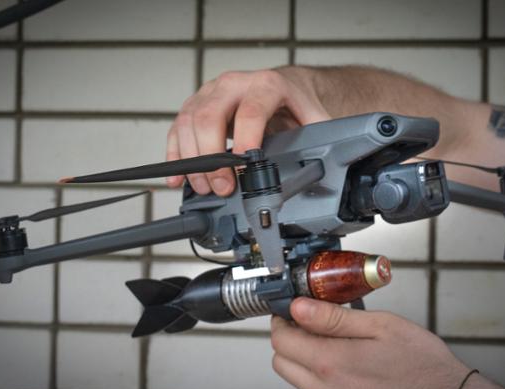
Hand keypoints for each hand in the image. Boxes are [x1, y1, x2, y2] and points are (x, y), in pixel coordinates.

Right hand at [166, 68, 329, 195]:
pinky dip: (175, 155)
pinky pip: (178, 128)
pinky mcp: (196, 105)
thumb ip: (319, 138)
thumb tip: (329, 164)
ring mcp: (211, 93)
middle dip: (212, 157)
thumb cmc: (296, 102)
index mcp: (265, 85)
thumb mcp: (314, 117)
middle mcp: (233, 84)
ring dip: (192, 160)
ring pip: (188, 122)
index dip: (245, 140)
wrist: (286, 85)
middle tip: (223, 186)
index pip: (249, 111)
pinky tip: (178, 177)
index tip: (244, 167)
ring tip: (205, 188)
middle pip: (209, 116)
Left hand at [271, 297, 468, 388]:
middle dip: (289, 338)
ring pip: (296, 378)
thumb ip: (333, 317)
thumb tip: (298, 307)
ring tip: (333, 340)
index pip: (281, 340)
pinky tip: (345, 361)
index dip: (283, 319)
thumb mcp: (380, 326)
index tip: (294, 309)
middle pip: (282, 361)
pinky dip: (319, 374)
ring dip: (303, 357)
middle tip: (312, 322)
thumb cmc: (421, 363)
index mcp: (332, 364)